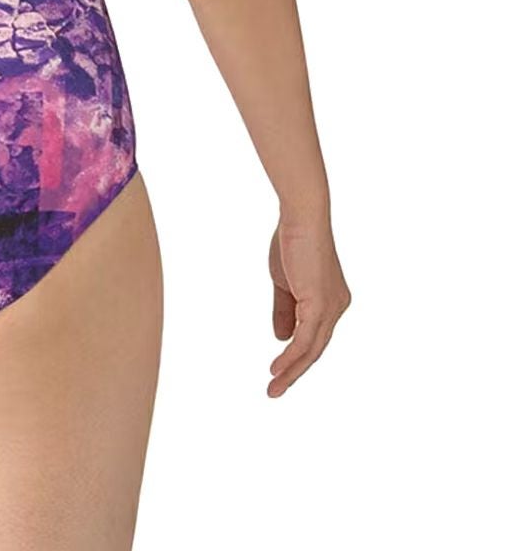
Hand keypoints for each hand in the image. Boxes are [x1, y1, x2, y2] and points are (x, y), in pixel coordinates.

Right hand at [267, 217, 349, 396]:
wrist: (301, 218)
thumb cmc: (292, 242)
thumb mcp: (284, 283)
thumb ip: (283, 311)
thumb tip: (281, 339)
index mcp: (330, 301)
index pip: (313, 335)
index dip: (296, 355)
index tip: (278, 369)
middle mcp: (336, 308)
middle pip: (315, 349)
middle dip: (294, 372)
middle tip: (275, 390)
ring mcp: (330, 308)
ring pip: (311, 350)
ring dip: (291, 371)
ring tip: (273, 388)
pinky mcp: (320, 306)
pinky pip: (305, 340)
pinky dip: (291, 357)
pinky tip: (276, 368)